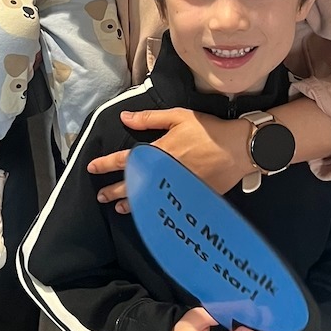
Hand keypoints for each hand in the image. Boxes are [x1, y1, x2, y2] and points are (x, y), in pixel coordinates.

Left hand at [87, 109, 250, 211]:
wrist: (238, 149)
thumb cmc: (208, 130)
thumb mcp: (178, 116)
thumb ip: (150, 119)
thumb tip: (124, 118)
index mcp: (159, 151)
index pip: (125, 160)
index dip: (106, 164)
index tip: (93, 167)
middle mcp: (164, 172)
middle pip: (132, 184)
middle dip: (114, 190)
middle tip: (101, 196)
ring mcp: (176, 187)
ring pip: (147, 198)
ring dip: (130, 203)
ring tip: (118, 207)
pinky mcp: (188, 196)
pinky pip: (164, 205)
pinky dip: (151, 210)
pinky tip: (145, 213)